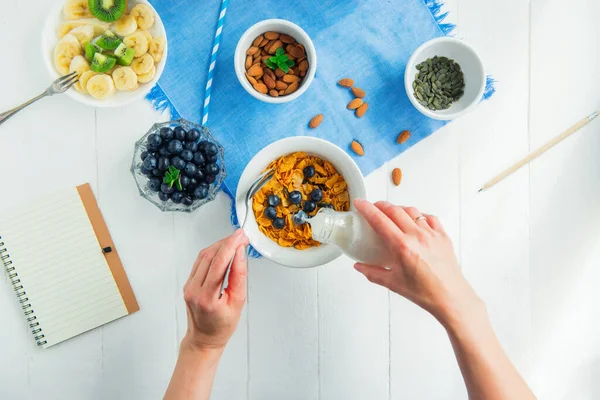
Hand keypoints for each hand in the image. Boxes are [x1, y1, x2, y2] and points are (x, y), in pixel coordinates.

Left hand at [182, 229, 248, 351]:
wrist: (204, 339)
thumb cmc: (222, 326)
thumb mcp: (238, 302)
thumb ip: (239, 276)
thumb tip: (240, 254)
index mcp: (207, 297)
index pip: (219, 263)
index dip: (231, 246)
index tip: (241, 237)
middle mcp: (194, 289)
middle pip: (209, 256)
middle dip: (226, 242)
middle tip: (241, 237)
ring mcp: (189, 286)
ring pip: (203, 256)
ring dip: (219, 245)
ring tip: (234, 241)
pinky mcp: (188, 283)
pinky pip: (199, 262)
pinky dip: (212, 253)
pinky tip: (223, 250)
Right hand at [353, 199, 482, 325]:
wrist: (451, 297)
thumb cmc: (425, 293)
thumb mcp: (393, 283)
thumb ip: (373, 273)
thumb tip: (359, 267)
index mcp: (402, 246)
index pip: (379, 220)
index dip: (367, 209)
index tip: (359, 203)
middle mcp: (417, 236)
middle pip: (394, 210)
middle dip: (381, 206)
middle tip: (373, 208)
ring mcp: (431, 234)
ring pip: (412, 211)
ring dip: (399, 209)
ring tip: (392, 213)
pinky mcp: (443, 236)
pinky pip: (429, 218)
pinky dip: (419, 215)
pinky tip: (415, 221)